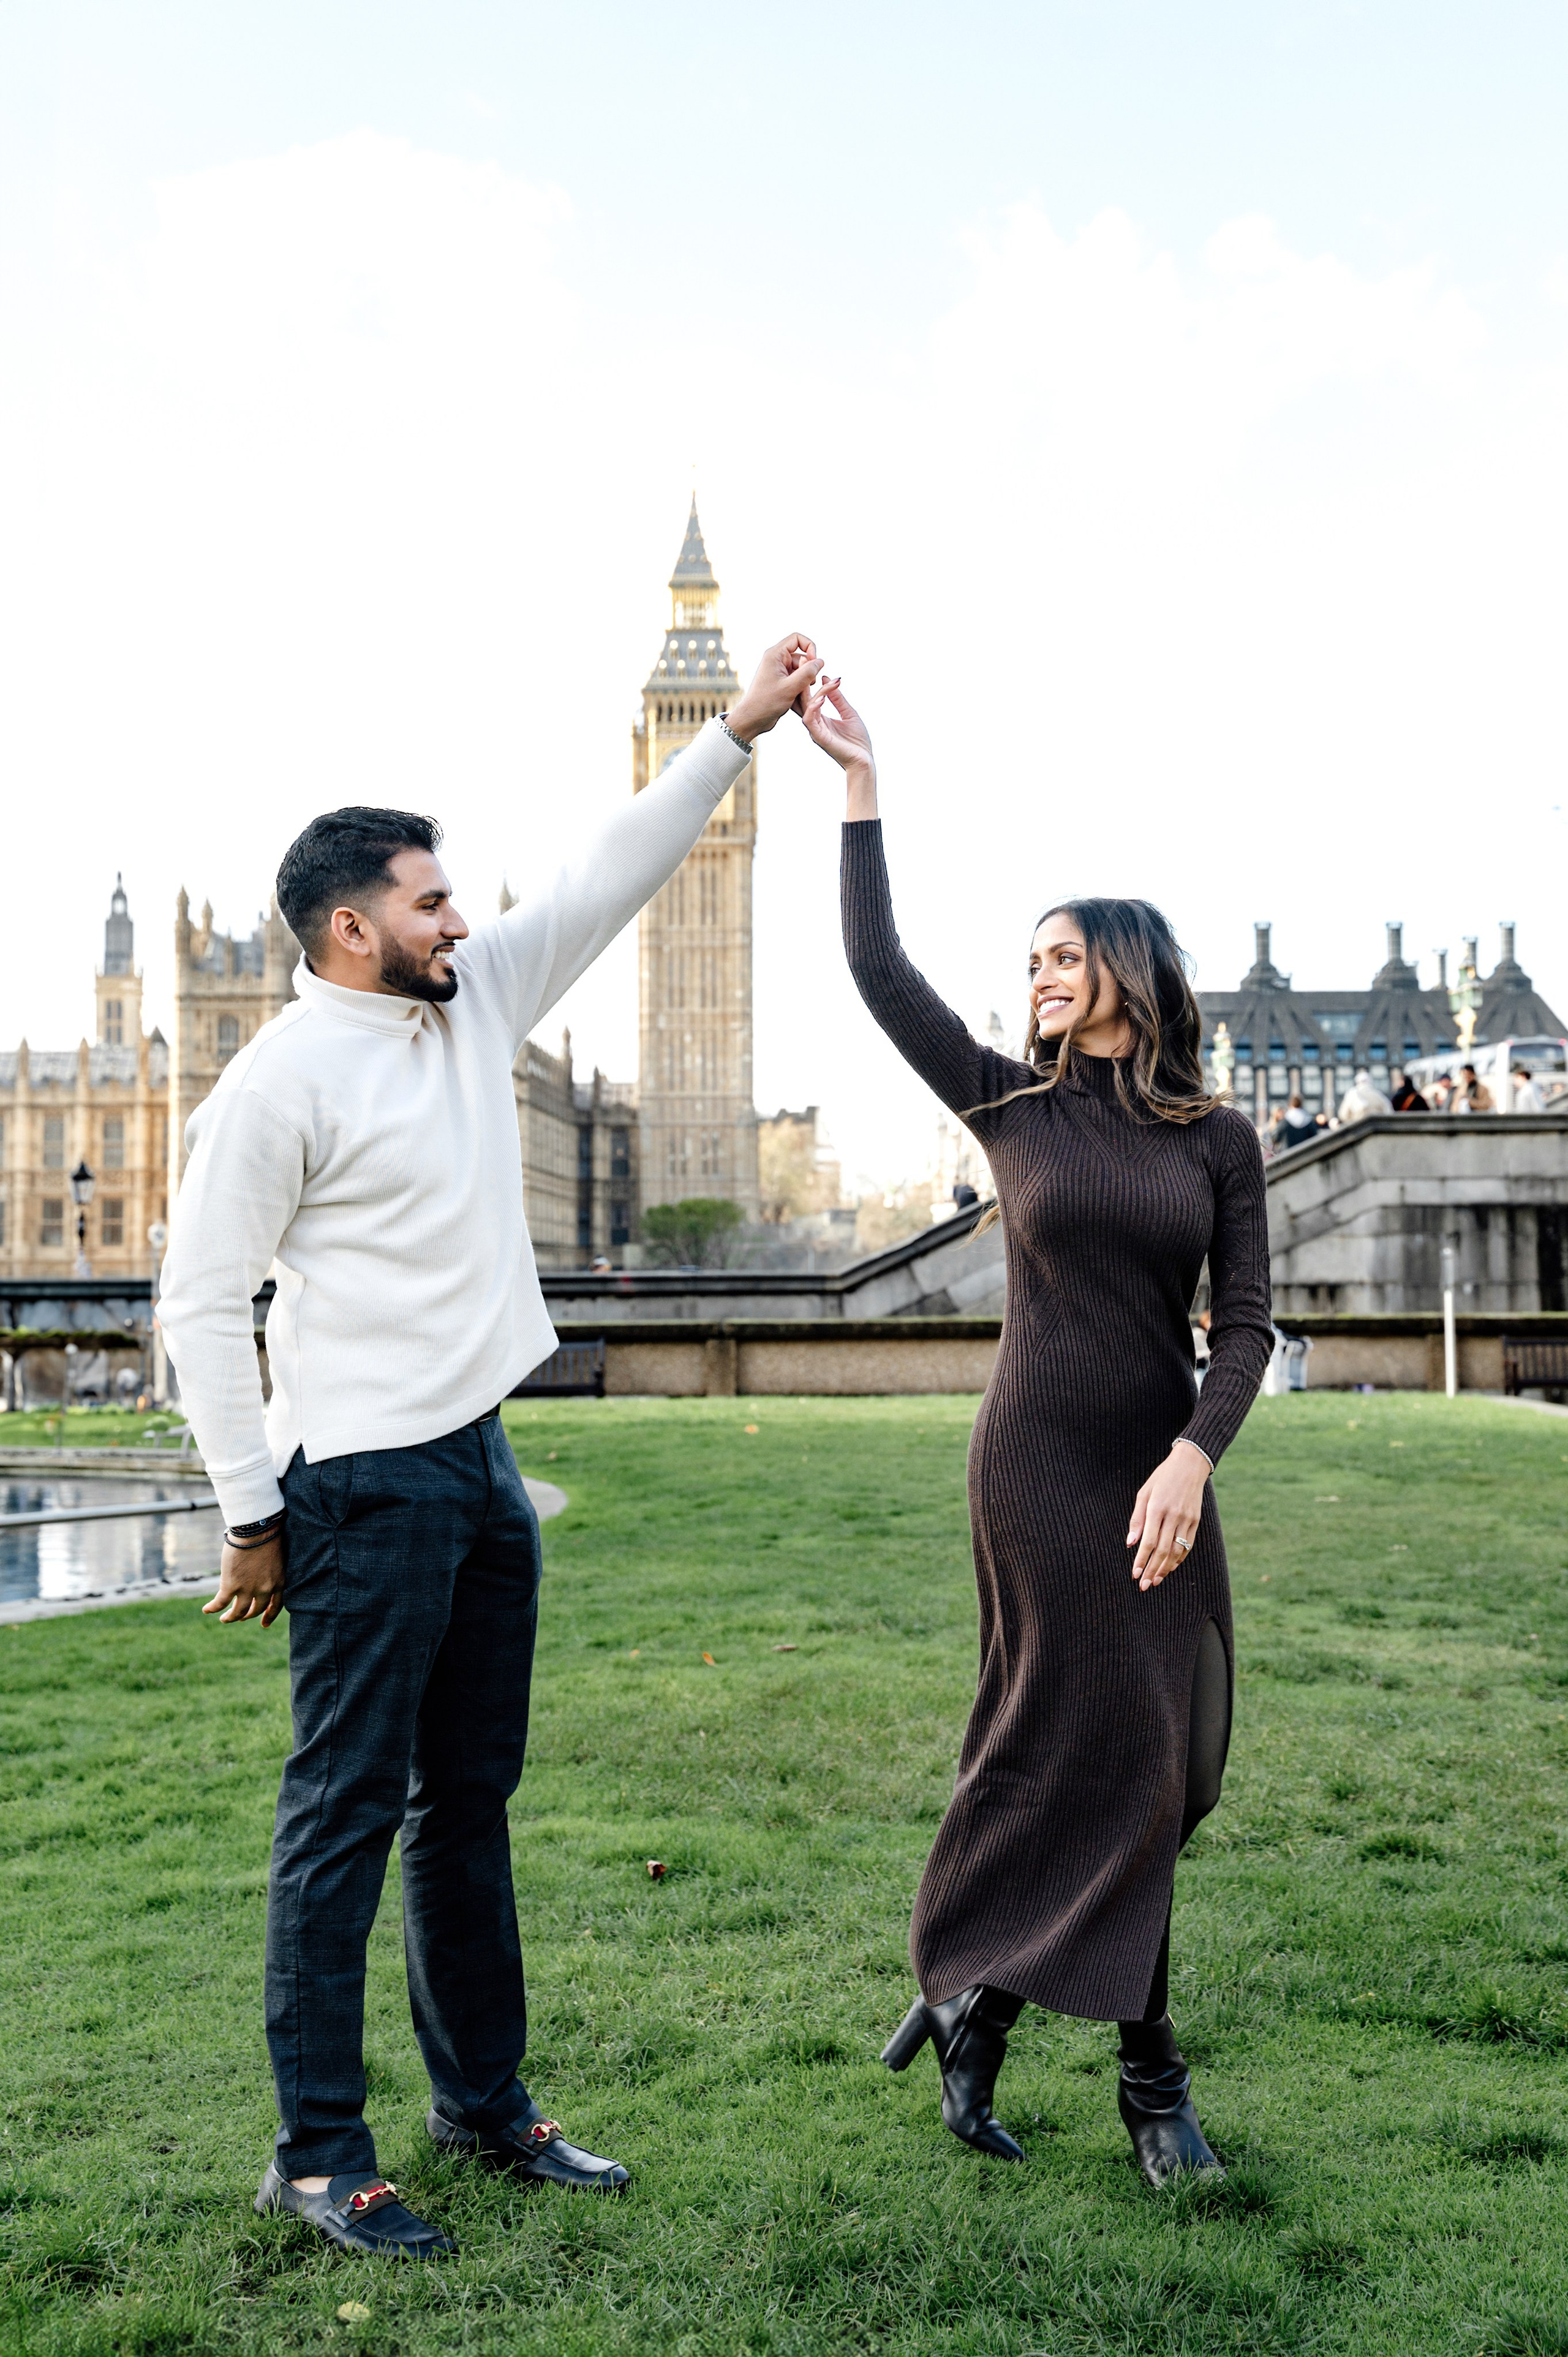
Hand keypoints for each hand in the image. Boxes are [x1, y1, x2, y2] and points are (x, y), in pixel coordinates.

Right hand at [203, 1528, 284, 1626]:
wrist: (257, 1529)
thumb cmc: (267, 1535)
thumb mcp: (275, 1557)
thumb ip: (270, 1569)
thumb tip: (260, 1571)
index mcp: (279, 1582)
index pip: (276, 1605)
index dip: (269, 1616)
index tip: (264, 1624)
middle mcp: (265, 1590)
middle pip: (255, 1610)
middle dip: (247, 1616)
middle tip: (240, 1617)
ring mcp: (247, 1589)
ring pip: (237, 1612)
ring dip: (230, 1618)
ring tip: (224, 1619)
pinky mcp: (231, 1585)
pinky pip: (220, 1603)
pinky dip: (212, 1608)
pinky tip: (206, 1609)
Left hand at [724, 633, 821, 742]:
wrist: (752, 719)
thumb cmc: (765, 703)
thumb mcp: (790, 687)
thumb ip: (807, 673)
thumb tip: (820, 661)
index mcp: (775, 655)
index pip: (797, 639)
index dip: (810, 648)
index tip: (814, 663)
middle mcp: (777, 660)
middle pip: (802, 657)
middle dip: (808, 671)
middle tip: (806, 686)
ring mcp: (780, 671)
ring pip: (802, 670)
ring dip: (806, 682)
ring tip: (800, 695)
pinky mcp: (782, 682)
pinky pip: (798, 680)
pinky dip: (801, 689)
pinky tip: (797, 700)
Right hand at [800, 677, 877, 818]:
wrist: (864, 761)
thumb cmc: (857, 741)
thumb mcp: (849, 713)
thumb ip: (838, 698)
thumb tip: (828, 680)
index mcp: (820, 719)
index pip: (808, 698)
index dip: (808, 682)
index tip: (814, 665)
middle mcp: (815, 724)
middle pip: (802, 701)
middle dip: (802, 683)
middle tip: (803, 663)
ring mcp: (816, 731)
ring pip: (805, 708)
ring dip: (810, 692)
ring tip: (813, 677)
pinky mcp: (820, 738)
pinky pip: (810, 721)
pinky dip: (814, 708)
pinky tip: (821, 698)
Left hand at [1126, 1442, 1208, 1589]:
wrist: (1190, 1466)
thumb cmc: (1162, 1478)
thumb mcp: (1144, 1493)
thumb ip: (1137, 1518)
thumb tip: (1130, 1543)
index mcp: (1157, 1508)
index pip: (1148, 1541)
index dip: (1141, 1560)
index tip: (1135, 1574)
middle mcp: (1173, 1516)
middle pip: (1162, 1551)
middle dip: (1152, 1570)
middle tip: (1144, 1585)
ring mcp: (1187, 1519)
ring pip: (1176, 1551)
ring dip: (1165, 1569)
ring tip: (1155, 1580)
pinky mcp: (1196, 1521)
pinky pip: (1187, 1545)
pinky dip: (1179, 1559)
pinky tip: (1170, 1567)